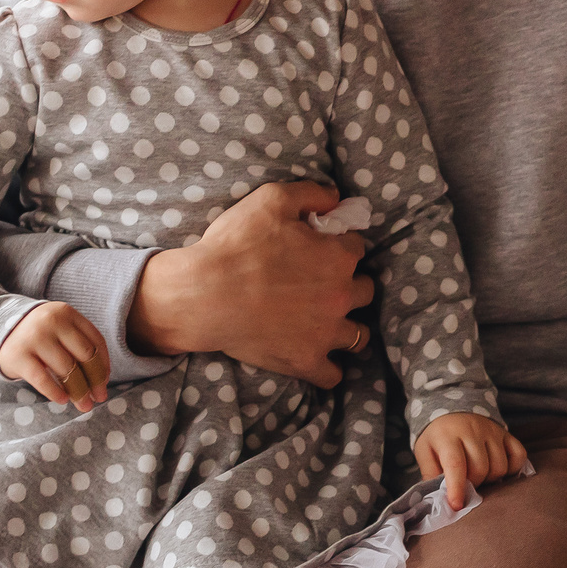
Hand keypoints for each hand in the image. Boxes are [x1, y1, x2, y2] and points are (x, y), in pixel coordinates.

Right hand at [0, 302, 107, 409]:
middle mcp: (52, 321)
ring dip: (79, 391)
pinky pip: (42, 379)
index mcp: (67, 313)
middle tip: (99, 398)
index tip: (104, 384)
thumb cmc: (38, 336)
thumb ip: (80, 346)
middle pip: (84, 356)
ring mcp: (34, 337)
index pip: (95, 341)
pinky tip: (63, 400)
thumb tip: (101, 382)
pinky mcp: (17, 355)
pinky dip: (55, 392)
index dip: (103, 365)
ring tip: (84, 405)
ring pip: (67, 369)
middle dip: (95, 381)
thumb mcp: (59, 330)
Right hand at [128, 182, 372, 386]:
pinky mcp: (305, 361)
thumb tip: (336, 197)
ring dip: (348, 327)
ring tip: (330, 323)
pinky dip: (328, 368)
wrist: (202, 295)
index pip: (356, 247)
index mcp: (339, 257)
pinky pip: (333, 375)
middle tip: (324, 284)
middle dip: (349, 284)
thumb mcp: (272, 199)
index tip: (322, 249)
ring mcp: (325, 333)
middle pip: (364, 290)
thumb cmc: (235, 245)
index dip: (339, 245)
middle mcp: (341, 296)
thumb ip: (311, 193)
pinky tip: (318, 358)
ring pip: (358, 335)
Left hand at [415, 412, 529, 511]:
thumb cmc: (438, 436)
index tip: (456, 506)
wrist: (453, 408)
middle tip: (466, 484)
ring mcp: (492, 431)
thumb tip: (440, 498)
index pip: (456, 464)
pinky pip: (518, 456)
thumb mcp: (425, 451)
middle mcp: (473, 431)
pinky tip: (497, 470)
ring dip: (491, 479)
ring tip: (479, 476)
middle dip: (473, 484)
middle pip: (480, 469)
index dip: (457, 488)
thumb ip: (430, 473)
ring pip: (500, 466)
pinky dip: (511, 469)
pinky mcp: (506, 433)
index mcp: (448, 436)